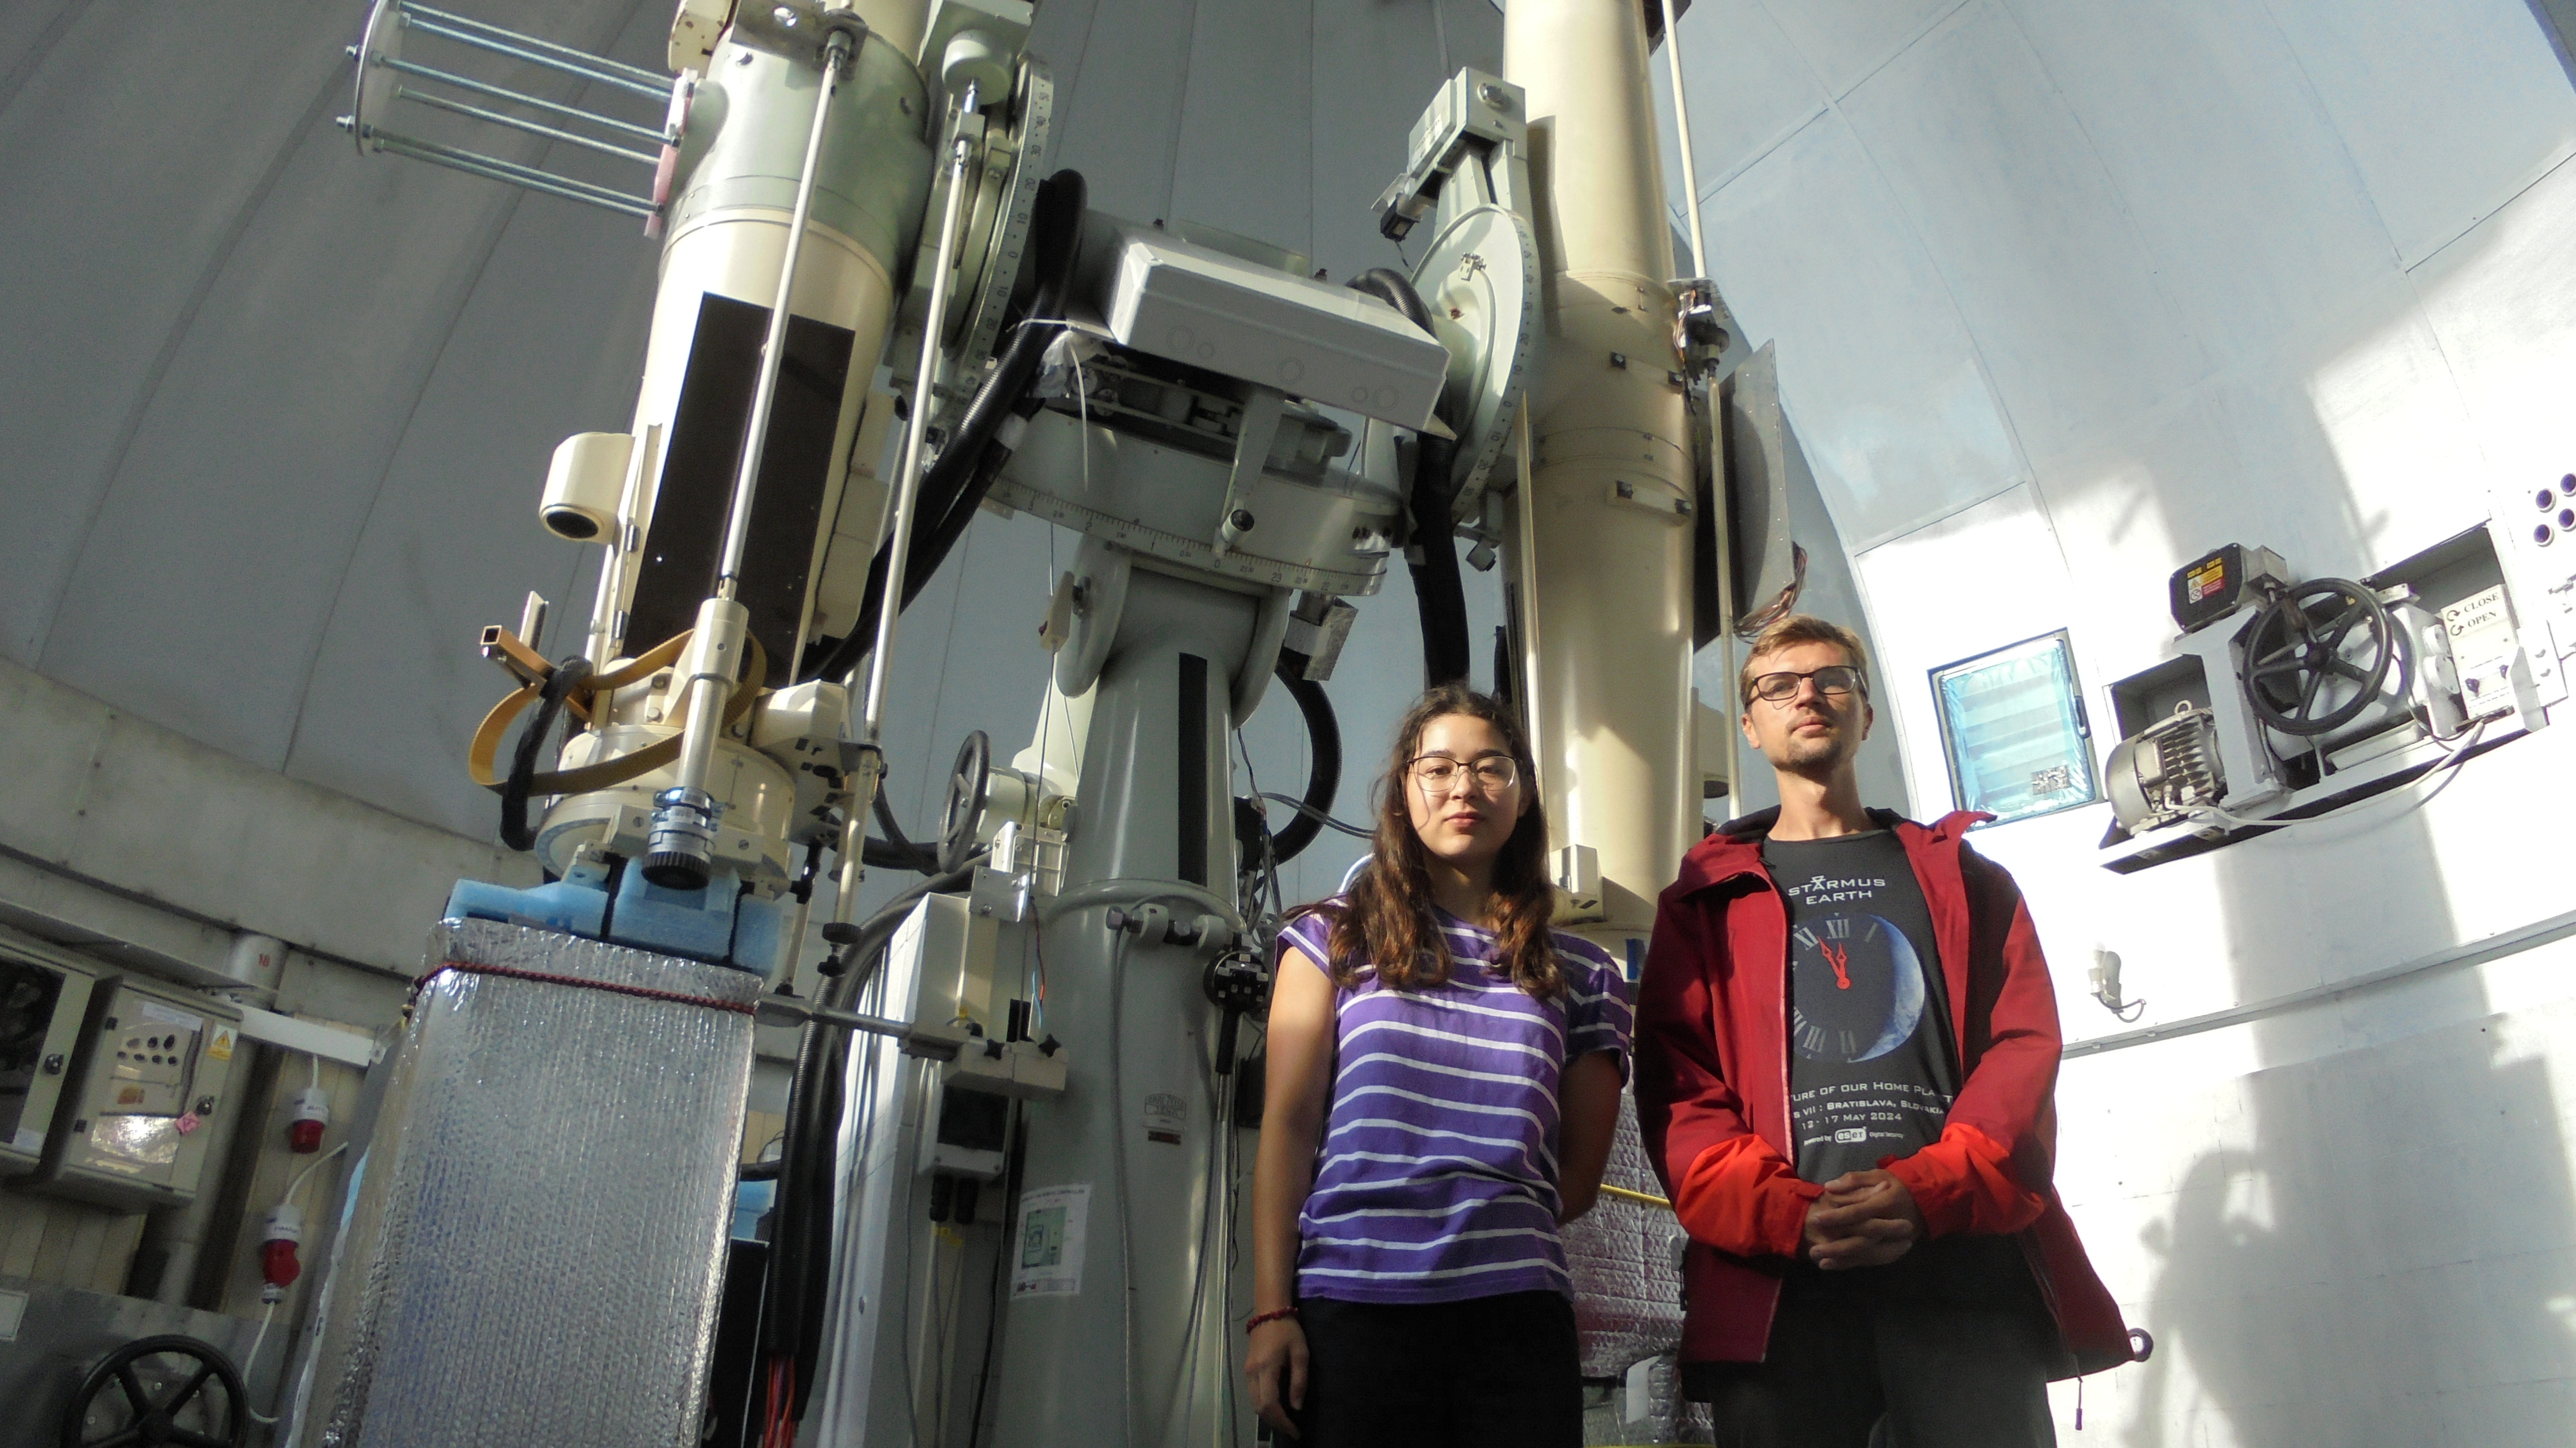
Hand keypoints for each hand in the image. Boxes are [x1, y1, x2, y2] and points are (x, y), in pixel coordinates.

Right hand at [1244, 1314, 1308, 1438]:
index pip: (1270, 1404)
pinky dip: (1264, 1405)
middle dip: (1275, 1422)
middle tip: (1292, 1428)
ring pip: (1254, 1403)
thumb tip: (1297, 1407)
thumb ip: (1299, 1381)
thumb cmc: (1288, 1331)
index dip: (1282, 1421)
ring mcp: (1247, 1372)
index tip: (1295, 1430)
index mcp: (1266, 1368)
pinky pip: (1253, 1394)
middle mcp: (1252, 1373)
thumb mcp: (1301, 1354)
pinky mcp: (1247, 1369)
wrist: (1269, 1311)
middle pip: (1259, 1408)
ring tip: (1286, 1420)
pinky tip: (1277, 1406)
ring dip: (1269, 1415)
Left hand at [1802, 1169, 1923, 1270]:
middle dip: (1837, 1246)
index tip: (1817, 1218)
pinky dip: (1851, 1264)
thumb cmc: (1896, 1186)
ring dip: (1842, 1259)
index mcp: (1887, 1203)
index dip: (1837, 1216)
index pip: (1858, 1212)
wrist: (1926, 1201)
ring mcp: (1894, 1241)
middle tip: (1813, 1248)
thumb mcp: (1879, 1175)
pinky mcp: (1893, 1250)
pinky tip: (1832, 1265)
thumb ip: (1854, 1180)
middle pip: (1862, 1239)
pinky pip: (1871, 1261)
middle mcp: (1891, 1225)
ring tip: (1818, 1260)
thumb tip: (1829, 1186)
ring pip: (1866, 1254)